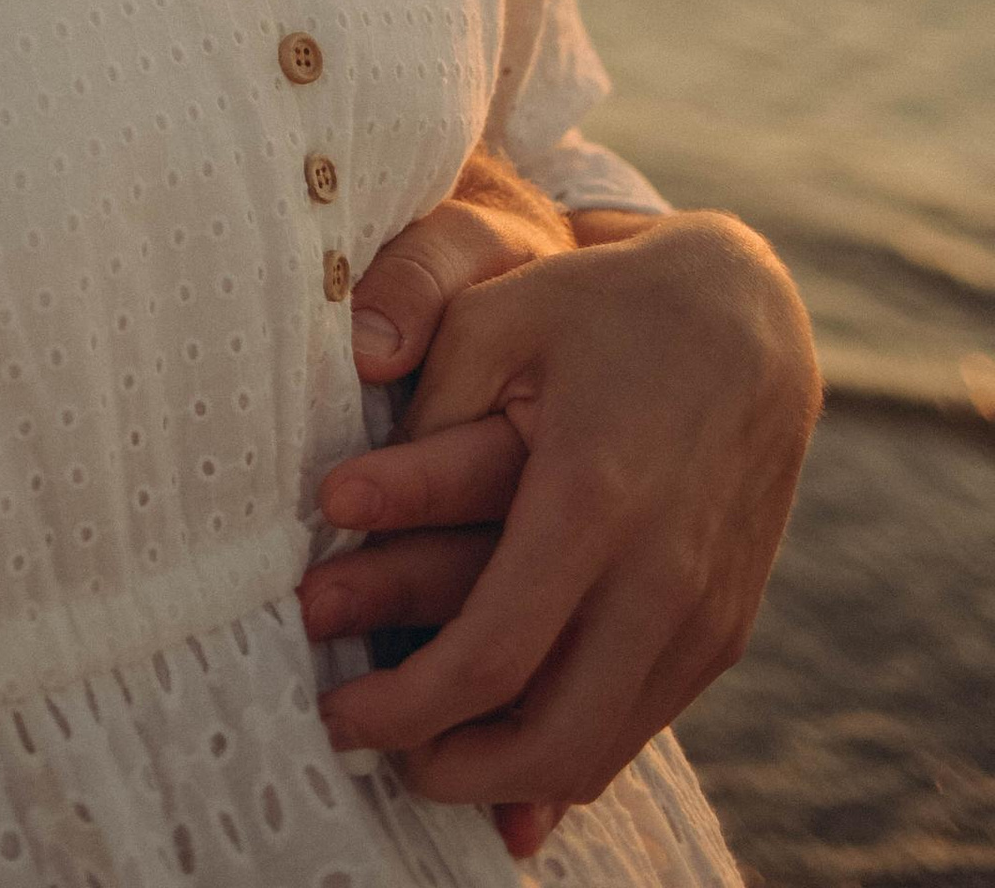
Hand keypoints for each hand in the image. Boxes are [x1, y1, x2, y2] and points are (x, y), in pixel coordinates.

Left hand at [306, 212, 818, 845]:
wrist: (746, 315)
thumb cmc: (599, 306)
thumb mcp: (494, 316)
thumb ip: (418, 408)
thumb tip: (336, 501)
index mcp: (590, 498)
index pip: (490, 656)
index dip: (404, 706)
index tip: (337, 712)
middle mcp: (661, 576)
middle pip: (552, 739)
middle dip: (451, 769)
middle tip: (376, 750)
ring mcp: (704, 614)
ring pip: (601, 750)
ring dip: (507, 775)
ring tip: (427, 752)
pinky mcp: (726, 627)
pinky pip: (641, 723)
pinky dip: (570, 752)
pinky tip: (506, 747)